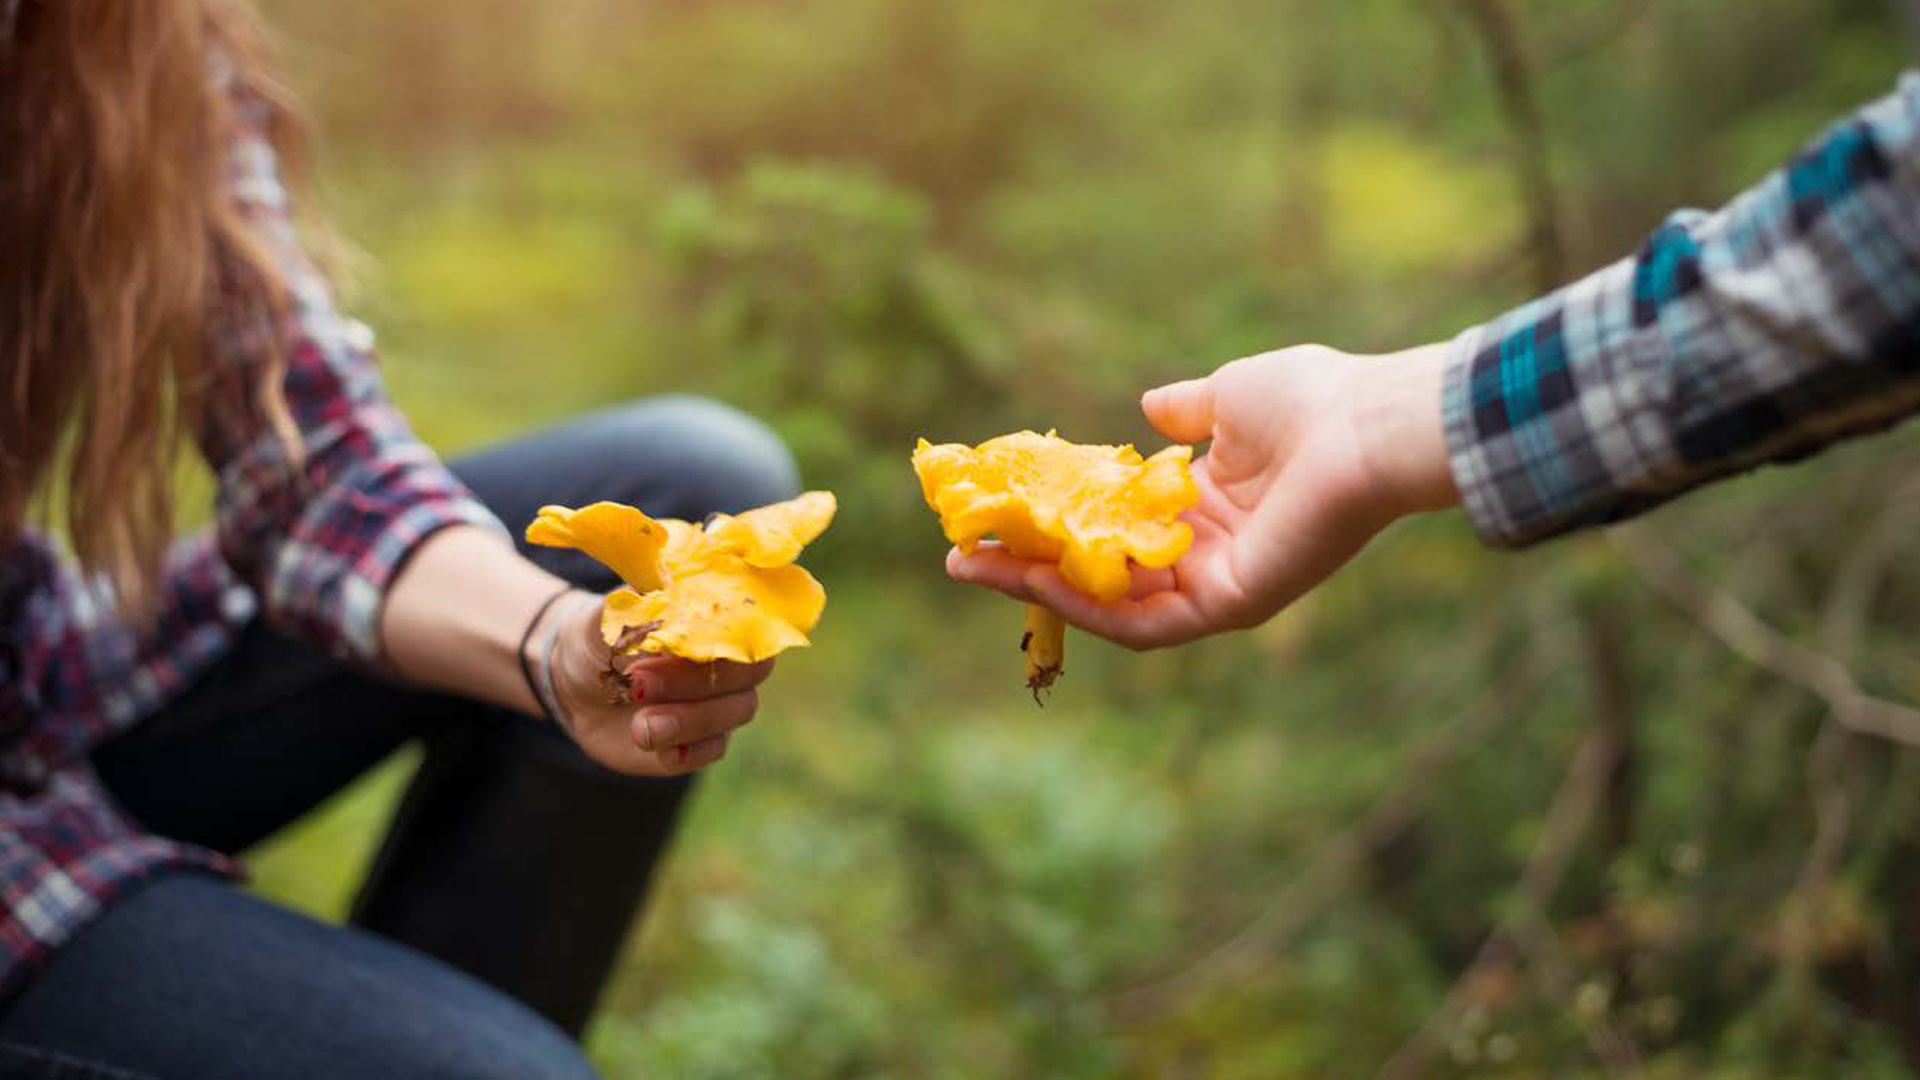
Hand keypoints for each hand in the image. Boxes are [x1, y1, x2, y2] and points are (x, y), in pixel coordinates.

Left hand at [541, 592, 773, 774]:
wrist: (577, 684)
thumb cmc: (600, 639)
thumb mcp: (608, 620)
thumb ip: (639, 611)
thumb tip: (669, 605)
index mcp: (714, 618)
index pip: (746, 624)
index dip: (717, 638)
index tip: (672, 643)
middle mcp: (727, 660)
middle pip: (747, 673)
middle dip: (694, 682)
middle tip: (638, 685)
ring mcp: (720, 702)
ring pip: (735, 712)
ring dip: (688, 720)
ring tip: (637, 726)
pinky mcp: (703, 740)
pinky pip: (714, 749)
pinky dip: (688, 752)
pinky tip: (655, 748)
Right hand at [948, 343, 1459, 648]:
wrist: (1369, 425)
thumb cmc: (1315, 401)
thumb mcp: (1230, 394)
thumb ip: (1187, 411)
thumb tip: (1148, 407)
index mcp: (1214, 507)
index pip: (1119, 527)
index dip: (1059, 521)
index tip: (1002, 506)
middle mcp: (1210, 554)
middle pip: (1104, 574)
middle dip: (1028, 565)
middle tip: (962, 552)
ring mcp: (1217, 585)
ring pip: (1111, 605)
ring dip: (1037, 589)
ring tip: (971, 566)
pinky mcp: (1227, 604)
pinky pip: (1143, 622)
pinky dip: (1085, 604)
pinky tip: (1029, 577)